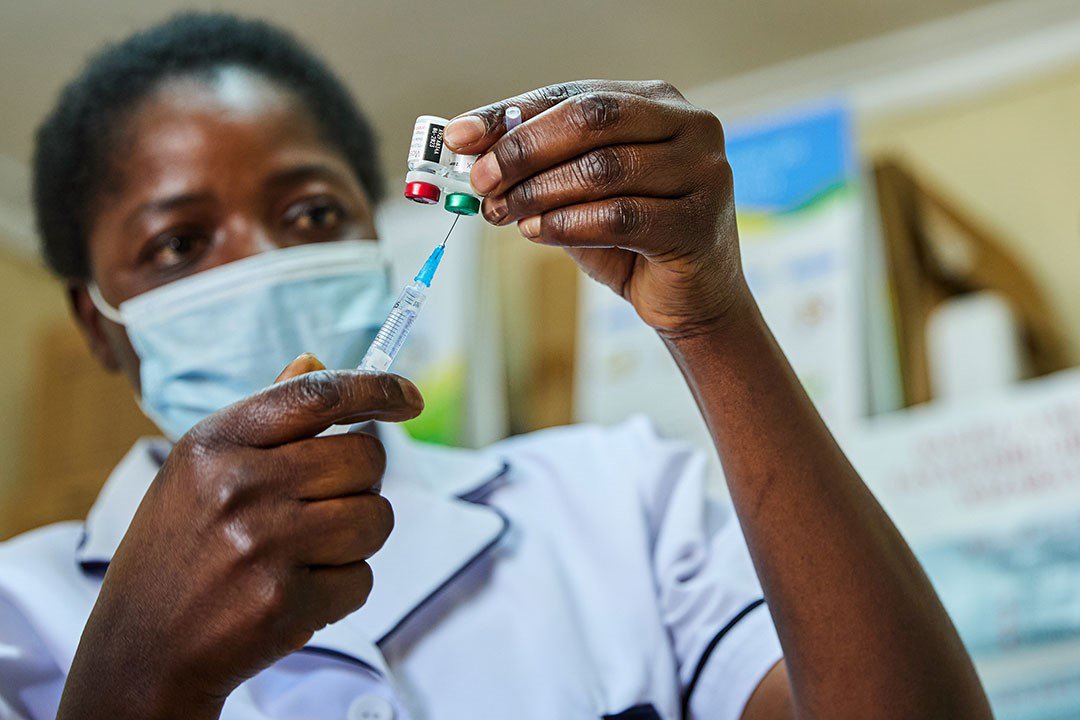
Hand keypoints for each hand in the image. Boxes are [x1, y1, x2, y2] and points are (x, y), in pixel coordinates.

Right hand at [58, 354, 423, 719]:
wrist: (141, 648)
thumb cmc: (180, 548)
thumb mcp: (199, 469)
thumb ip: (265, 417)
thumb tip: (315, 360)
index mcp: (216, 442)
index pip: (319, 394)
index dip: (377, 388)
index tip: (409, 395)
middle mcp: (238, 486)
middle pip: (365, 458)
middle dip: (363, 483)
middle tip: (327, 505)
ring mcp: (262, 546)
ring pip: (376, 518)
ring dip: (358, 538)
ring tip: (309, 552)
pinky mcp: (284, 603)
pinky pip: (363, 579)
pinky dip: (343, 588)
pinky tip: (296, 592)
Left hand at [444, 80, 748, 339]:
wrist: (692, 299)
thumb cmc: (633, 240)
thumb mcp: (579, 194)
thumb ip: (541, 167)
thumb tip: (472, 151)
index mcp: (656, 102)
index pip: (573, 95)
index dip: (511, 115)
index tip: (459, 138)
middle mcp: (689, 125)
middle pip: (592, 119)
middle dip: (524, 149)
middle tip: (482, 179)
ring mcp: (702, 171)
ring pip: (603, 168)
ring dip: (540, 191)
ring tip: (504, 212)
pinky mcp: (698, 222)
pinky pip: (620, 217)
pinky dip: (568, 224)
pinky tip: (537, 233)